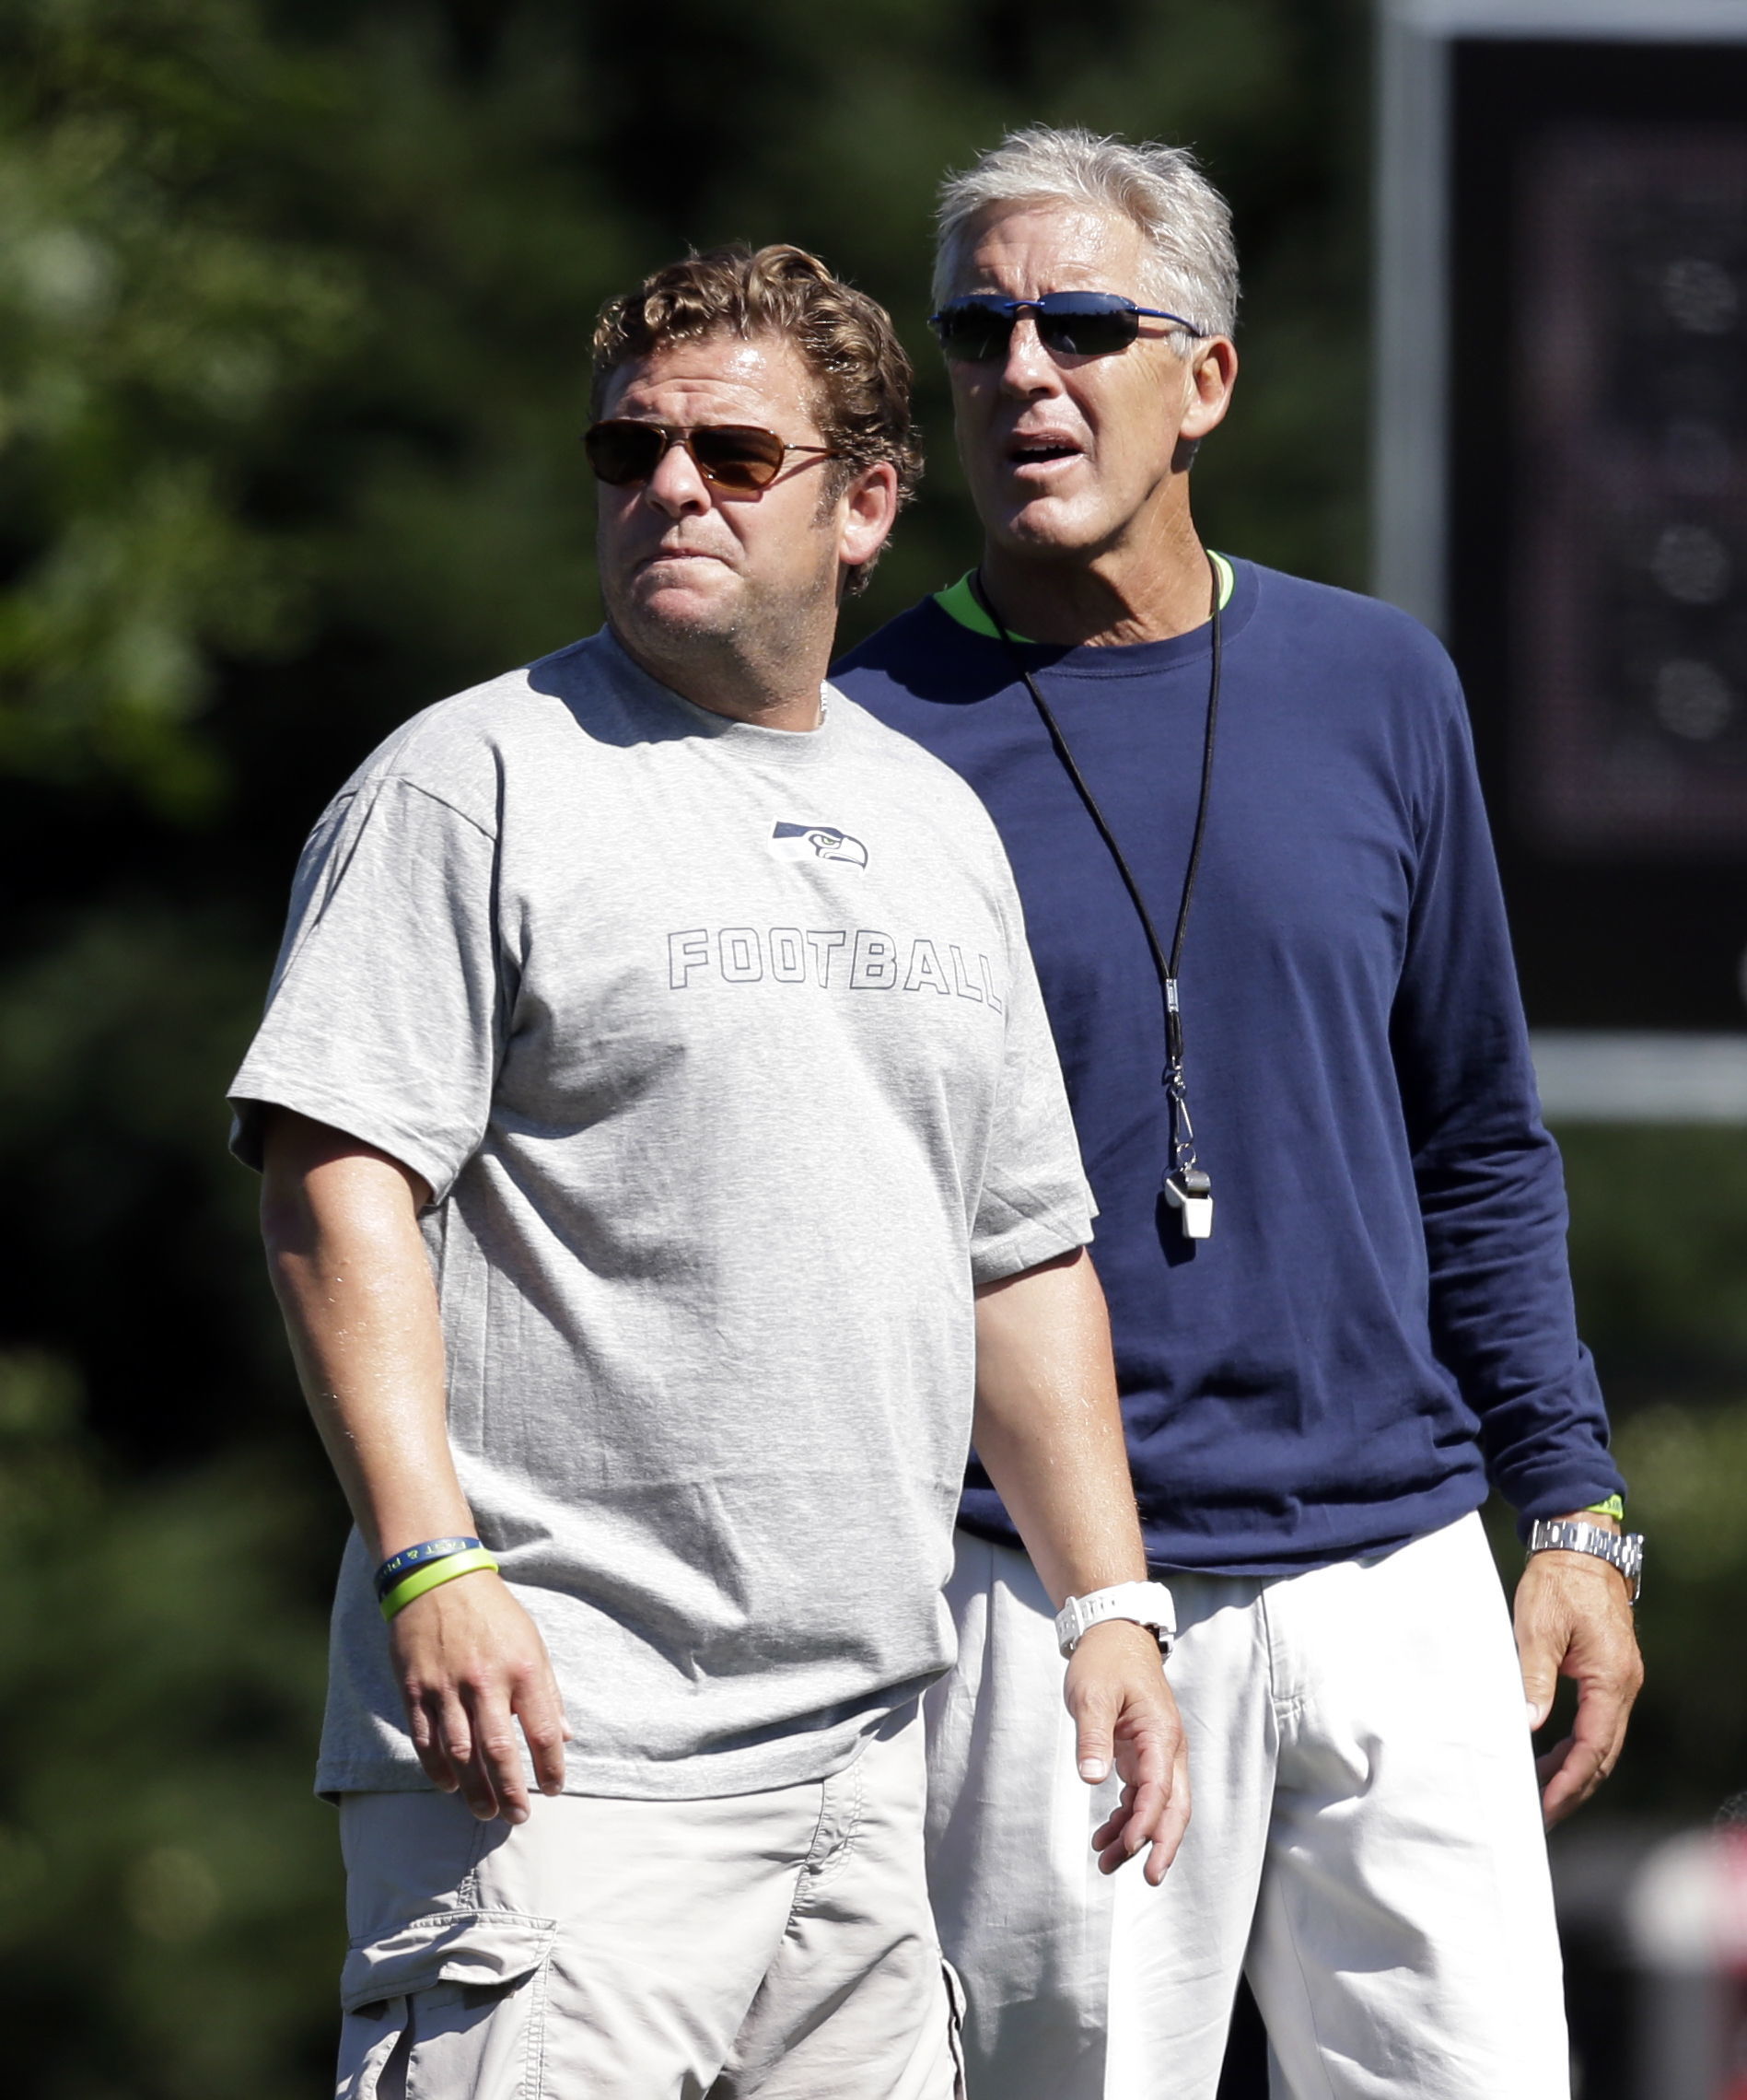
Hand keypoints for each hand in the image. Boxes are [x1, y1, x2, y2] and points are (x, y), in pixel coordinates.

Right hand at [390, 1571, 570, 1823]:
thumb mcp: (532, 1643)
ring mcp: (447, 1687)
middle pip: (499, 1751)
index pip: (541, 1731)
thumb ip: (547, 1692)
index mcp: (522, 1668)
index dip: (550, 1767)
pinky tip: (450, 1786)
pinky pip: (426, 1740)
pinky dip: (438, 1769)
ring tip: (486, 1812)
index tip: (553, 1788)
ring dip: (475, 1790)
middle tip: (518, 1818)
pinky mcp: (416, 1690)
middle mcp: (485, 1681)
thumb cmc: (493, 1614)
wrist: (438, 1580)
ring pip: (460, 1753)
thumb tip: (563, 1738)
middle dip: (511, 1791)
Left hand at [1064, 1618, 1190, 1883]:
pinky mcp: (1144, 1756)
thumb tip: (1092, 1780)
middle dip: (1162, 1844)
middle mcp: (1167, 1749)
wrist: (1114, 1637)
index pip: (1160, 1788)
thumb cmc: (1104, 1662)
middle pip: (1174, 1807)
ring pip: (1158, 1807)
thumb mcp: (1092, 1695)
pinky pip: (1142, 1796)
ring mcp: (1158, 1754)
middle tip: (1149, 1879)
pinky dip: (1127, 1818)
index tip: (1128, 1848)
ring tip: (1106, 1864)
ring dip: (1137, 1836)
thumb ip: (1093, 1737)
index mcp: (1160, 1733)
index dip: (1146, 1822)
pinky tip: (1103, 1836)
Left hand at [1515, 1532, 1642, 1827]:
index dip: (1568, 1782)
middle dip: (1573, 1788)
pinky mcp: (1610, 1675)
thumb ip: (1534, 1678)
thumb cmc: (1557, 1585)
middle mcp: (1624, 1686)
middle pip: (1603, 1755)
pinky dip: (1577, 1747)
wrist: (1579, 1549)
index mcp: (1610, 1679)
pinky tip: (1552, 1756)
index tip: (1544, 1807)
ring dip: (1575, 1771)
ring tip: (1541, 1794)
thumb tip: (1527, 1726)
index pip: (1593, 1748)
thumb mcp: (1537, 1629)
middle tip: (1541, 1817)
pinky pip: (1598, 1724)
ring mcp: (1621, 1682)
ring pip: (1603, 1743)